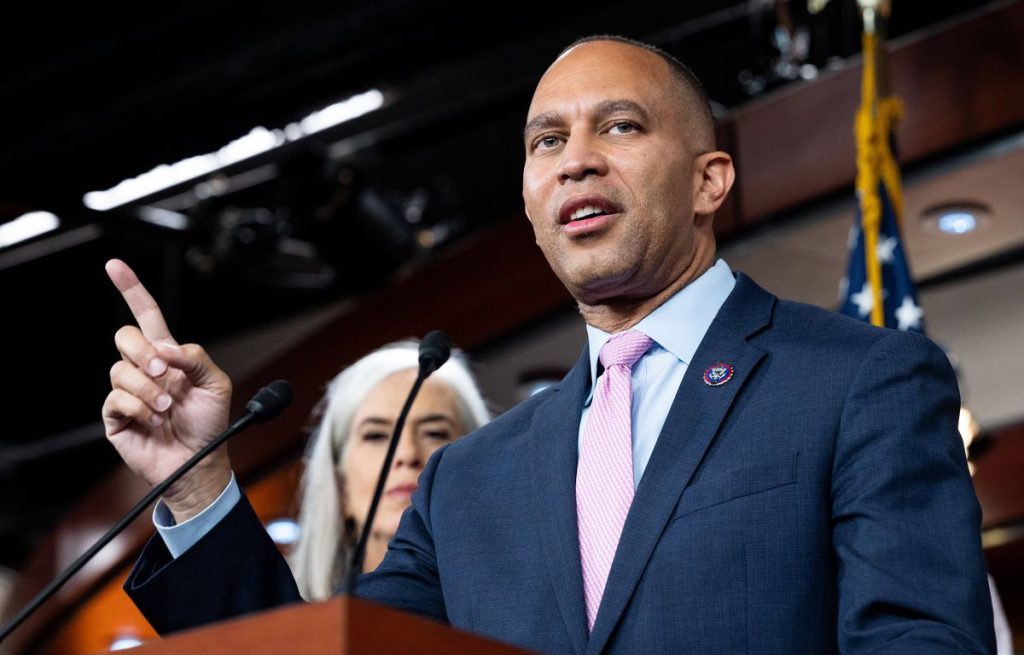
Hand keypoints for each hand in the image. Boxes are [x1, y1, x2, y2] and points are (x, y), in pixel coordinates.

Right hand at [101, 259, 232, 521]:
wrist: (200, 463)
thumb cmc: (210, 424)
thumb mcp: (217, 384)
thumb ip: (195, 358)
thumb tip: (164, 349)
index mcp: (168, 355)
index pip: (146, 315)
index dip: (131, 290)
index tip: (114, 266)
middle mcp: (144, 369)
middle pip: (124, 337)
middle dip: (144, 353)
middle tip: (166, 375)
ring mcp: (128, 391)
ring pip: (120, 369)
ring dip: (148, 388)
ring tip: (167, 408)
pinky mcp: (116, 416)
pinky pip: (115, 398)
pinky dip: (139, 407)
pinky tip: (153, 419)